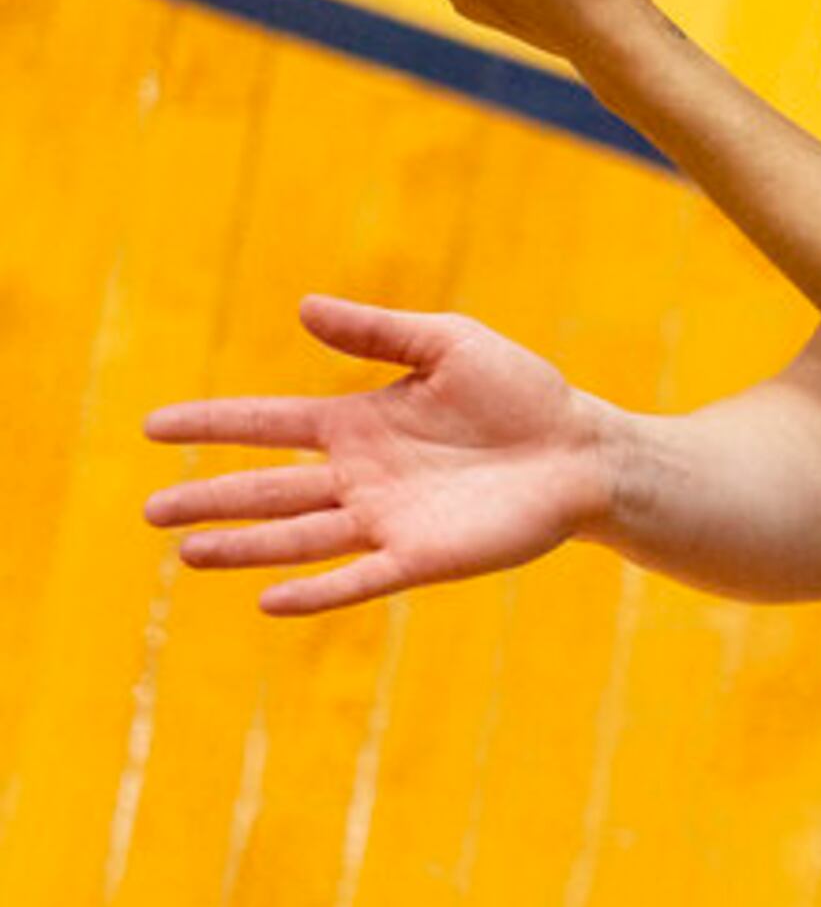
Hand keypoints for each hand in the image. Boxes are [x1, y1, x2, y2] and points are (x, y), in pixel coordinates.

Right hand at [143, 295, 616, 614]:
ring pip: (299, 537)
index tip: (152, 426)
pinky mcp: (421, 556)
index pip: (268, 423)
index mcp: (358, 423)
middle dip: (210, 499)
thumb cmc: (522, 393)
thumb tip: (302, 306)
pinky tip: (269, 601)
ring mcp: (386, 519)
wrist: (583, 449)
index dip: (212, 424)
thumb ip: (378, 331)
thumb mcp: (449, 344)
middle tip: (151, 511)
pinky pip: (358, 578)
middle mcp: (360, 476)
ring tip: (188, 553)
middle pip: (268, 489)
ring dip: (246, 546)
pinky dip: (315, 590)